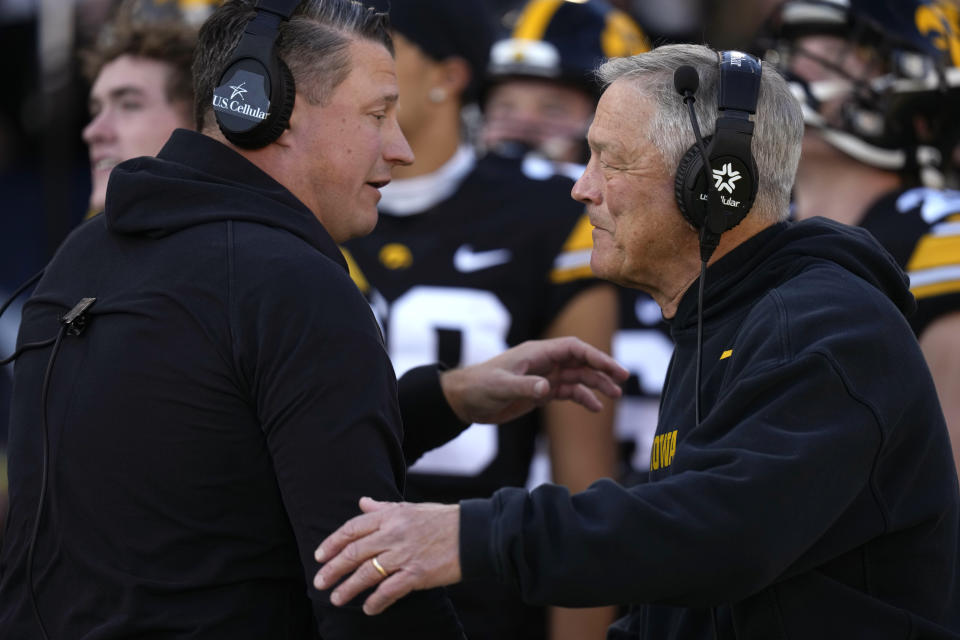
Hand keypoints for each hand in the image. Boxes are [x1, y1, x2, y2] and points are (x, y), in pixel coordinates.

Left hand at [314, 497, 460, 614]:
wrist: (474, 534)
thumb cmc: (444, 520)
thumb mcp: (411, 508)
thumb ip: (384, 507)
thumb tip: (362, 501)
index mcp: (391, 515)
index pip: (352, 528)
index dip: (332, 542)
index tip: (319, 555)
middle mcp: (393, 533)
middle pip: (354, 552)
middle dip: (333, 568)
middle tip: (319, 581)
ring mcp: (404, 554)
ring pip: (366, 572)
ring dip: (348, 588)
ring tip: (336, 599)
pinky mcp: (417, 574)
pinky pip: (389, 590)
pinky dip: (376, 601)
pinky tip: (368, 608)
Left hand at [440, 336, 628, 424]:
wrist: (464, 400)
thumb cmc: (479, 386)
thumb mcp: (501, 386)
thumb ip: (525, 386)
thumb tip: (548, 388)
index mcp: (536, 353)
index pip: (573, 349)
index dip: (595, 355)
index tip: (613, 368)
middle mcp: (543, 362)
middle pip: (580, 361)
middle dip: (602, 369)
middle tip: (622, 380)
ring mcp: (543, 377)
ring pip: (577, 377)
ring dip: (596, 385)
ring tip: (615, 396)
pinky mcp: (539, 392)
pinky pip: (567, 392)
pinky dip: (582, 398)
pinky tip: (595, 408)